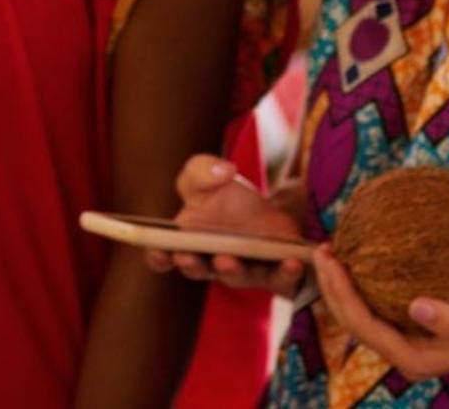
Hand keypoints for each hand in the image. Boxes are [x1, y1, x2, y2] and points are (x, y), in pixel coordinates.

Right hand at [142, 153, 308, 296]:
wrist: (271, 206)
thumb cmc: (227, 196)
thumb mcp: (208, 173)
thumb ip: (202, 169)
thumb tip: (223, 171)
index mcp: (185, 241)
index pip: (163, 256)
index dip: (158, 256)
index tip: (158, 250)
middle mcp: (211, 262)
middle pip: (197, 270)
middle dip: (191, 264)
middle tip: (186, 256)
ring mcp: (244, 271)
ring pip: (236, 278)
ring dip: (231, 271)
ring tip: (227, 260)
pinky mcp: (276, 274)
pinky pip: (281, 280)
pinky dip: (285, 273)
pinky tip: (291, 262)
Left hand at [312, 244, 448, 379]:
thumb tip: (415, 306)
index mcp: (413, 359)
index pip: (363, 326)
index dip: (341, 294)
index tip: (330, 260)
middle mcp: (403, 350)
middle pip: (352, 320)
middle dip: (330, 287)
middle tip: (323, 248)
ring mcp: (405, 335)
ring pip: (359, 310)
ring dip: (340, 283)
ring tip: (331, 248)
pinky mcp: (411, 320)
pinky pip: (376, 299)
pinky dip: (362, 278)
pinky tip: (359, 251)